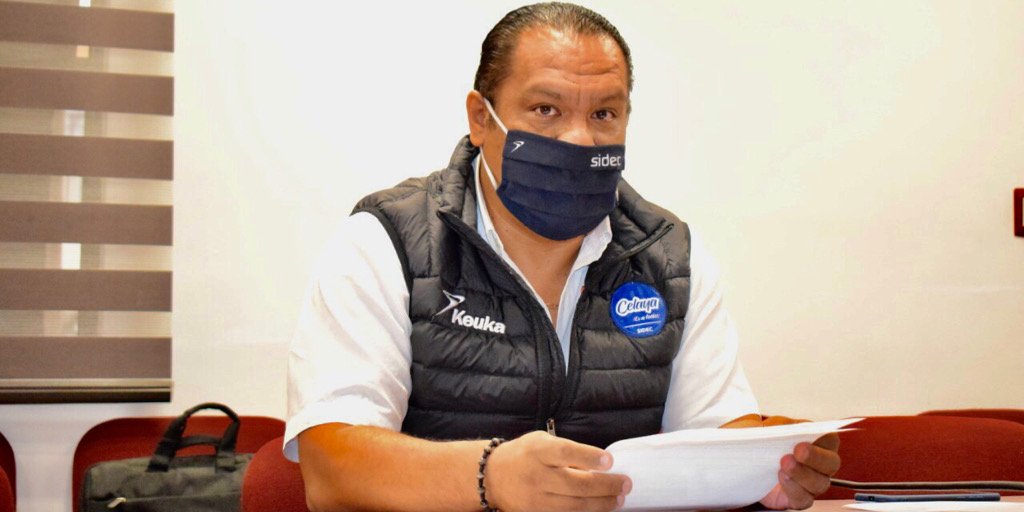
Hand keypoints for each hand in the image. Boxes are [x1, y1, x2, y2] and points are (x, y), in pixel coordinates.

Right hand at [485, 431, 631, 511]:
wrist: (494, 477)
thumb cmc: (525, 454)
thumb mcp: (542, 442)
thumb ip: (567, 451)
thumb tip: (601, 465)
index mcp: (538, 451)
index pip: (566, 453)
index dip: (589, 457)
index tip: (610, 461)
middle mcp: (536, 476)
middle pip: (576, 485)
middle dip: (606, 486)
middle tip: (625, 484)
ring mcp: (536, 499)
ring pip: (574, 506)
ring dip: (601, 504)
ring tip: (618, 499)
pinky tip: (599, 509)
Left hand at [720, 415, 841, 509]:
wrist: (742, 458)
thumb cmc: (761, 440)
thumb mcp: (769, 426)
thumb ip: (781, 426)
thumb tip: (787, 428)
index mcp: (815, 440)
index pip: (830, 440)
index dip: (822, 441)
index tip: (803, 441)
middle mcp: (818, 463)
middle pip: (830, 464)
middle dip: (815, 458)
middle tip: (798, 452)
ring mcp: (809, 481)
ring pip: (819, 483)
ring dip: (802, 475)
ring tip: (783, 466)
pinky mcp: (797, 497)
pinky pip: (803, 499)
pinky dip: (793, 490)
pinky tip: (781, 479)